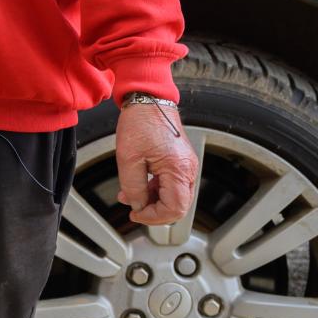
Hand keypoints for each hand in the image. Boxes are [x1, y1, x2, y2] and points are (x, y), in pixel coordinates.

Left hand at [115, 100, 198, 225]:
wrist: (148, 99)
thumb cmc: (140, 122)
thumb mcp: (128, 158)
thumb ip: (134, 187)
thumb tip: (138, 205)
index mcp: (178, 169)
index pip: (174, 209)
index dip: (153, 217)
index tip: (136, 214)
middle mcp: (188, 169)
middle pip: (178, 206)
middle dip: (154, 211)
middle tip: (134, 209)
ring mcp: (187, 165)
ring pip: (175, 197)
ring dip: (154, 201)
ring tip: (131, 195)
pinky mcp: (181, 161)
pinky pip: (173, 185)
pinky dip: (157, 190)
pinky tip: (140, 186)